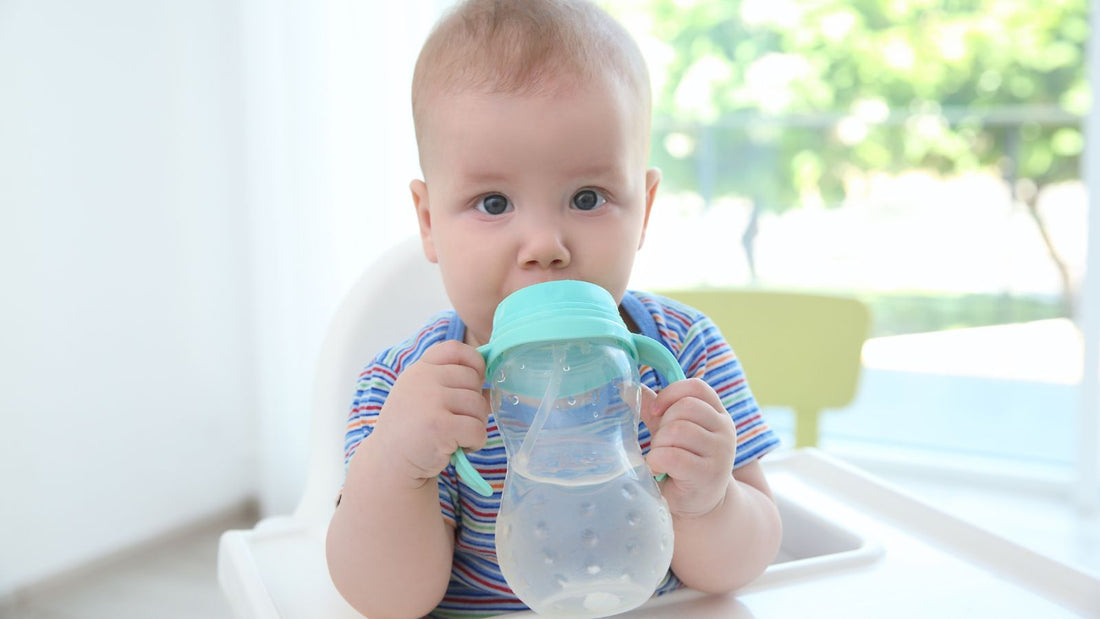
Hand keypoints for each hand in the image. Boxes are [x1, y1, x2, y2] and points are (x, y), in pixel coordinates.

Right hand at [369, 340, 489, 487]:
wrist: (389, 463)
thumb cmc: (411, 430)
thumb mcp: (421, 395)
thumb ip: (448, 382)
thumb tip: (488, 385)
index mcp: (420, 369)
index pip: (455, 349)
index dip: (474, 363)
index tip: (473, 383)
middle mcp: (423, 379)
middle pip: (473, 380)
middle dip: (474, 404)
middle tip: (458, 422)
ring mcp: (431, 401)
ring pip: (478, 405)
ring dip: (475, 425)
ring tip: (455, 436)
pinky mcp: (440, 426)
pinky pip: (477, 429)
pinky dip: (475, 442)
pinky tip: (458, 448)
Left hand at [640, 379, 736, 517]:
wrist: (700, 503)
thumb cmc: (683, 463)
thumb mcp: (671, 432)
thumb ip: (656, 410)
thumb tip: (629, 388)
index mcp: (717, 414)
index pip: (697, 387)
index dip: (671, 393)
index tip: (656, 411)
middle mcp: (725, 429)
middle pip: (685, 407)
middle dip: (663, 425)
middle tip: (660, 445)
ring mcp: (721, 452)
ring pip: (678, 430)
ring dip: (659, 444)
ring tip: (660, 458)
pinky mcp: (709, 474)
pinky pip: (674, 456)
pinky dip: (658, 460)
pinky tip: (659, 469)